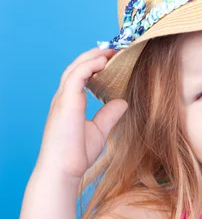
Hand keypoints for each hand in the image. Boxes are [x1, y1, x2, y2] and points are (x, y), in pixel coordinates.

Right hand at [36, 48, 127, 180]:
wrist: (64, 170)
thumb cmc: (77, 154)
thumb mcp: (99, 130)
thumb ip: (109, 115)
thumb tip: (123, 102)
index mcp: (70, 103)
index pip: (81, 76)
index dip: (95, 65)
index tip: (113, 58)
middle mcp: (64, 98)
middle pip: (77, 67)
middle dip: (94, 56)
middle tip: (114, 48)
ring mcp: (62, 99)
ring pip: (75, 68)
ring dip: (93, 57)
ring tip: (110, 50)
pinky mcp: (64, 102)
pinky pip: (75, 76)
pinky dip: (89, 66)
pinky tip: (102, 61)